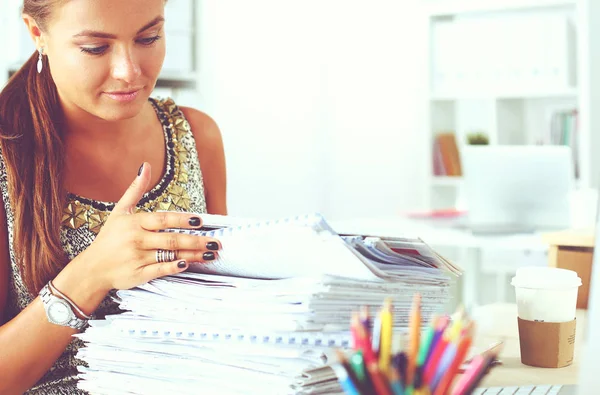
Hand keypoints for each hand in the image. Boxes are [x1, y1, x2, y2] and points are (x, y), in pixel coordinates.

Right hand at [84, 162, 220, 291]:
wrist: (91, 268)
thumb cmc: (109, 238)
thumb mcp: (119, 212)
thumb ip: (135, 189)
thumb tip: (146, 166)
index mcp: (134, 223)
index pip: (163, 219)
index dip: (183, 220)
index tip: (201, 221)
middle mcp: (136, 240)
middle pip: (171, 239)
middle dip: (196, 241)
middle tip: (215, 242)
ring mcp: (137, 258)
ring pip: (170, 255)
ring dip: (193, 255)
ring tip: (210, 254)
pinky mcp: (138, 275)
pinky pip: (160, 270)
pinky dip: (174, 268)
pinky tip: (188, 265)